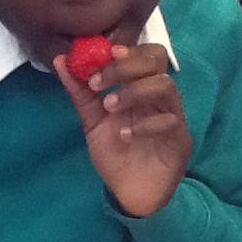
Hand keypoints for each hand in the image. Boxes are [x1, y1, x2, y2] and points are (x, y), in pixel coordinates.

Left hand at [54, 44, 191, 216]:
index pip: (145, 54)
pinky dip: (144, 125)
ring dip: (133, 91)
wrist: (127, 192)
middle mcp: (159, 98)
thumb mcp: (92, 120)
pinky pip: (170, 121)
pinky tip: (125, 135)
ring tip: (110, 107)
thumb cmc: (115, 153)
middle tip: (100, 82)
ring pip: (165, 85)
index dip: (127, 49)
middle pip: (158, 61)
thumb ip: (80, 92)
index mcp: (140, 89)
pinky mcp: (180, 140)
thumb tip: (61, 60)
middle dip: (127, 65)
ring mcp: (172, 117)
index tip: (103, 54)